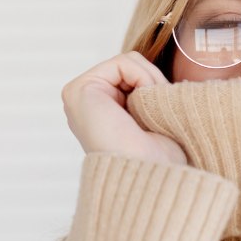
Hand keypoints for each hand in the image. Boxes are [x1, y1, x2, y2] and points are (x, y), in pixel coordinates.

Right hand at [62, 51, 186, 165]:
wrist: (154, 178)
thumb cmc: (162, 160)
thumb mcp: (157, 117)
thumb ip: (149, 91)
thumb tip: (161, 78)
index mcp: (101, 114)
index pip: (136, 77)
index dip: (157, 89)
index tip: (160, 119)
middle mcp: (86, 106)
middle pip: (133, 68)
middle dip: (154, 85)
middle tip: (156, 117)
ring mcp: (78, 98)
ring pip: (131, 62)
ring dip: (151, 84)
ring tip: (148, 115)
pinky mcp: (79, 90)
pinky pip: (124, 62)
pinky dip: (144, 79)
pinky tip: (140, 107)